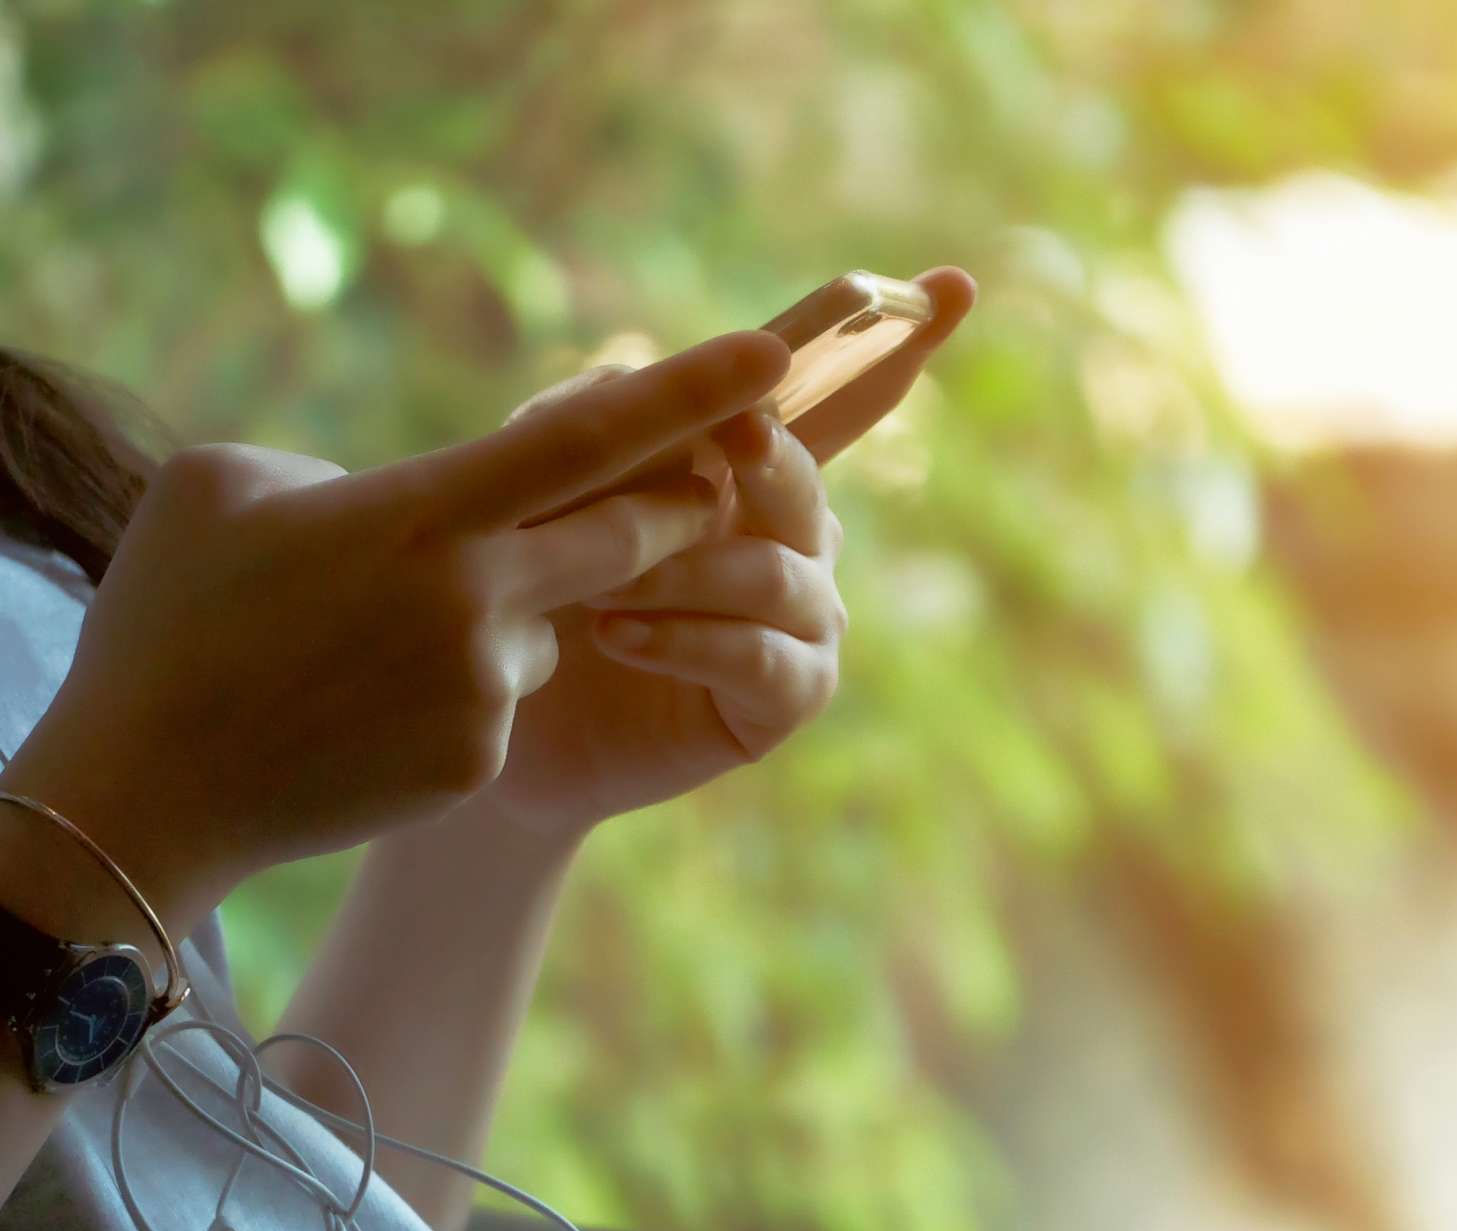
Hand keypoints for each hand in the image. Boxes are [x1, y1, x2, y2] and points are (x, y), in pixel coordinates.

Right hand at [0, 331, 789, 930]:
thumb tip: (396, 496)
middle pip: (621, 540)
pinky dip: (449, 694)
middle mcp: (476, 599)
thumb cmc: (165, 623)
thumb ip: (331, 471)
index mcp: (423, 512)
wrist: (143, 793)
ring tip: (359, 650)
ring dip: (493, 621)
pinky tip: (352, 713)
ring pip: (541, 630)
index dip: (687, 395)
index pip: (588, 440)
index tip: (765, 357)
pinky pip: (497, 703)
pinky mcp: (478, 760)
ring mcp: (485, 688)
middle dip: (664, 512)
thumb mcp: (220, 489)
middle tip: (695, 487)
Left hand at [462, 266, 977, 838]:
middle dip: (765, 459)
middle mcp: (797, 534)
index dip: (898, 341)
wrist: (502, 721)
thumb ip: (596, 424)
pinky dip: (686, 638)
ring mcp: (804, 616)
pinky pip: (761, 654)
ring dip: (684, 568)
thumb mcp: (540, 485)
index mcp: (755, 468)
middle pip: (802, 477)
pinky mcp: (788, 696)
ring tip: (598, 585)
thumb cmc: (526, 588)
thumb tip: (652, 382)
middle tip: (729, 440)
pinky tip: (616, 632)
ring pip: (776, 571)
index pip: (835, 394)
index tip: (954, 283)